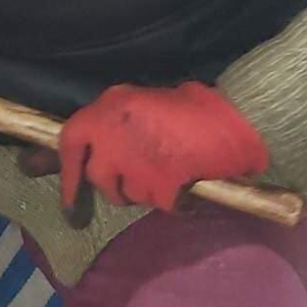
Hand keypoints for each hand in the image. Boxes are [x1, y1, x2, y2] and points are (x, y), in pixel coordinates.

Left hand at [55, 80, 268, 212]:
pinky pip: (162, 204)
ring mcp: (133, 161)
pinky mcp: (159, 184)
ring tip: (173, 174)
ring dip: (147, 192)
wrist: (238, 116)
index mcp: (108, 106)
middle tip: (138, 183)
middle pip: (98, 176)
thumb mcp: (146, 102)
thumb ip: (121, 125)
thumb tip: (101, 152)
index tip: (69, 196)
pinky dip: (177, 203)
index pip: (69, 141)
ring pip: (129, 194)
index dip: (67, 171)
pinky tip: (190, 189)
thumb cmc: (198, 107)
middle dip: (116, 187)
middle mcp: (112, 133)